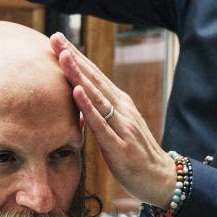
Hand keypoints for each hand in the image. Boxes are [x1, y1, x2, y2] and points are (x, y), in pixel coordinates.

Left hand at [49, 33, 175, 207]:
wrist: (161, 180)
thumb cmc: (135, 157)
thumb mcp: (115, 130)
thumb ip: (99, 115)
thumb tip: (77, 102)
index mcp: (120, 104)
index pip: (94, 76)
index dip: (76, 57)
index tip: (58, 39)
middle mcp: (122, 109)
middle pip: (94, 79)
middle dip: (73, 57)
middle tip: (55, 36)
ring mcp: (122, 126)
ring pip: (96, 96)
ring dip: (78, 75)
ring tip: (62, 56)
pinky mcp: (119, 146)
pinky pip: (101, 123)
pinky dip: (88, 106)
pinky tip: (77, 91)